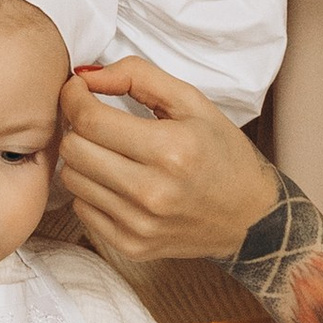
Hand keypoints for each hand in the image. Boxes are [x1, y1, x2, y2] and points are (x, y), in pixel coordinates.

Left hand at [55, 57, 280, 267]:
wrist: (250, 217)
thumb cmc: (222, 154)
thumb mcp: (192, 102)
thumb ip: (138, 76)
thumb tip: (87, 76)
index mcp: (171, 150)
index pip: (91, 120)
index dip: (74, 97)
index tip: (78, 89)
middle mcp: (153, 192)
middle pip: (75, 150)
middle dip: (77, 126)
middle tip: (94, 119)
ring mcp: (139, 224)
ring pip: (72, 179)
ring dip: (82, 158)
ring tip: (108, 150)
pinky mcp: (132, 246)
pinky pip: (82, 209)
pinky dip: (91, 189)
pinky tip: (116, 181)